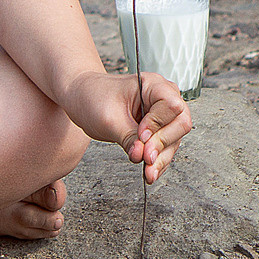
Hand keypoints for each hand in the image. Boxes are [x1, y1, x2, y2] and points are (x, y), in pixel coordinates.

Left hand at [65, 70, 192, 184]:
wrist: (79, 97)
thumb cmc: (92, 96)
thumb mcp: (108, 117)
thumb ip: (128, 137)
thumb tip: (143, 157)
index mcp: (152, 85)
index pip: (172, 106)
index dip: (159, 124)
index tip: (141, 136)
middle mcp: (162, 98)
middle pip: (179, 124)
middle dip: (163, 144)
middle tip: (146, 158)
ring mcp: (161, 116)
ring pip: (173, 141)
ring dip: (161, 159)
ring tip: (148, 173)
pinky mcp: (156, 131)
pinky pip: (163, 148)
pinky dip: (157, 161)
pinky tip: (150, 172)